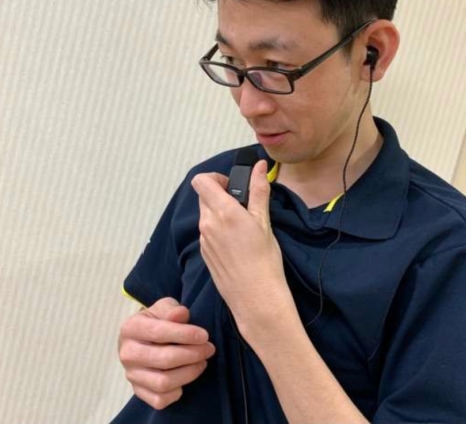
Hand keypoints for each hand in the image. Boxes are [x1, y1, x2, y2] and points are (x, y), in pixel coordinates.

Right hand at [118, 297, 215, 409]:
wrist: (143, 337)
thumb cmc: (157, 320)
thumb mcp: (164, 307)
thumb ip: (172, 309)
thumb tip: (181, 314)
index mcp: (131, 328)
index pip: (159, 333)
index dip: (185, 335)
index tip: (204, 336)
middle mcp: (127, 353)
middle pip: (164, 359)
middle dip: (192, 354)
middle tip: (209, 349)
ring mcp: (131, 374)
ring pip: (163, 383)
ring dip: (189, 373)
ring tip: (202, 362)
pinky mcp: (138, 391)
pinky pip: (160, 400)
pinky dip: (177, 391)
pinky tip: (186, 376)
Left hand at [192, 160, 293, 337]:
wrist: (256, 299)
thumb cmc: (264, 261)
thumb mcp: (264, 221)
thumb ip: (258, 190)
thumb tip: (259, 167)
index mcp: (222, 212)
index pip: (201, 181)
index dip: (215, 178)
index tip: (232, 185)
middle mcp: (208, 224)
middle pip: (204, 196)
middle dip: (220, 195)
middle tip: (243, 206)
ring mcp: (204, 240)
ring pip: (206, 214)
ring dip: (220, 213)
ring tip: (243, 226)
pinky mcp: (205, 254)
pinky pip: (208, 232)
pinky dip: (219, 230)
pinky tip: (237, 243)